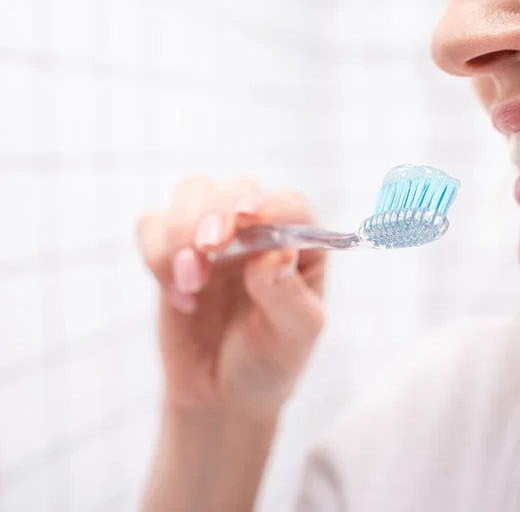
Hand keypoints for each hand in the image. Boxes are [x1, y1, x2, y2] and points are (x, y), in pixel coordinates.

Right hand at [137, 176, 325, 417]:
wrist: (222, 395)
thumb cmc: (270, 360)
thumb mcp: (293, 336)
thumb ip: (287, 295)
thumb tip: (277, 254)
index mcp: (301, 245)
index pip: (290, 205)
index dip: (270, 204)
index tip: (248, 218)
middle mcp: (259, 232)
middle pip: (235, 188)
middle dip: (216, 213)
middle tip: (210, 248)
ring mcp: (215, 238)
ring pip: (191, 193)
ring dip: (183, 231)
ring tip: (192, 282)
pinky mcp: (174, 252)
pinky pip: (152, 225)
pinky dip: (156, 253)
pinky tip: (180, 297)